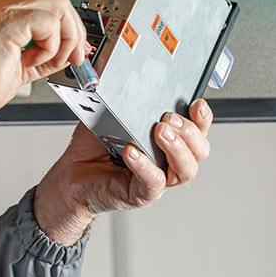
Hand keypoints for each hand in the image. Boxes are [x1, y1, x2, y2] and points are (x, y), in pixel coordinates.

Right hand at [0, 0, 88, 152]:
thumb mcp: (15, 69)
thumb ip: (38, 56)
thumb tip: (65, 55)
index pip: (44, 5)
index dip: (65, 27)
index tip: (73, 52)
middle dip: (72, 29)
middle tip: (74, 56)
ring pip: (56, 3)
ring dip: (63, 36)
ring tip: (48, 61)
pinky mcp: (4, 22)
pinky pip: (48, 20)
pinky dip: (51, 44)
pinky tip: (32, 61)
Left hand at [34, 98, 213, 244]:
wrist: (73, 174)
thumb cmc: (95, 146)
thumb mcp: (110, 116)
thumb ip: (124, 101)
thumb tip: (128, 82)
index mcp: (167, 140)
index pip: (197, 130)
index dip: (202, 118)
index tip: (197, 103)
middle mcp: (168, 161)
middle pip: (199, 151)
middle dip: (189, 132)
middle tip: (169, 119)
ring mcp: (157, 179)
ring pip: (185, 170)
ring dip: (176, 148)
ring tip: (159, 133)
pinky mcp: (140, 194)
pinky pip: (152, 183)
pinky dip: (144, 166)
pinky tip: (132, 152)